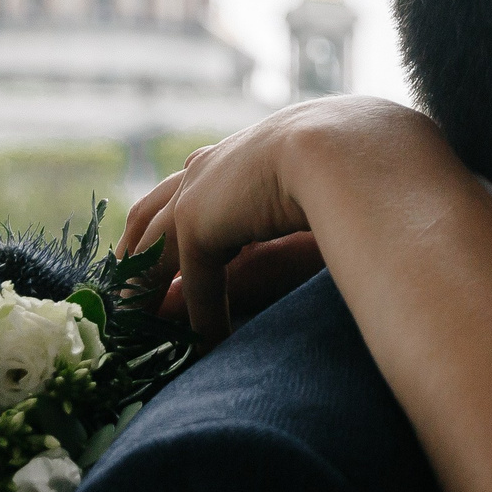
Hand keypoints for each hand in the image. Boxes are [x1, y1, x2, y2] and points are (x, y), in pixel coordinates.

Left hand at [122, 98, 445, 344]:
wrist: (353, 147)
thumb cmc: (366, 160)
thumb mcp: (329, 188)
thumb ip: (300, 218)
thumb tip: (308, 248)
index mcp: (247, 147)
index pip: (196, 181)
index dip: (179, 215)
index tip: (171, 245)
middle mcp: (214, 164)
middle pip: (152, 211)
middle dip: (136, 248)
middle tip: (125, 287)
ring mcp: (200, 191)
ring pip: (152, 247)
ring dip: (144, 286)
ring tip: (138, 323)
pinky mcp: (198, 222)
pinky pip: (193, 282)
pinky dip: (198, 316)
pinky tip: (206, 345)